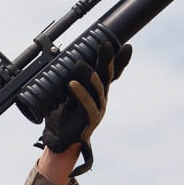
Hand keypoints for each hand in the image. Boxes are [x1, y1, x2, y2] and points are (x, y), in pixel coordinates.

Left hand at [39, 40, 131, 173]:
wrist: (59, 139)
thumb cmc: (61, 114)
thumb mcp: (63, 92)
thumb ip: (65, 77)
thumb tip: (57, 56)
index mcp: (97, 89)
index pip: (111, 72)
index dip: (120, 60)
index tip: (126, 46)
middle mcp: (101, 97)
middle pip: (106, 75)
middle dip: (107, 60)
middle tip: (104, 45)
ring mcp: (98, 108)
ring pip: (97, 88)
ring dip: (89, 75)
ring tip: (78, 65)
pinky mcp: (90, 119)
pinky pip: (86, 104)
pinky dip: (79, 93)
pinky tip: (72, 84)